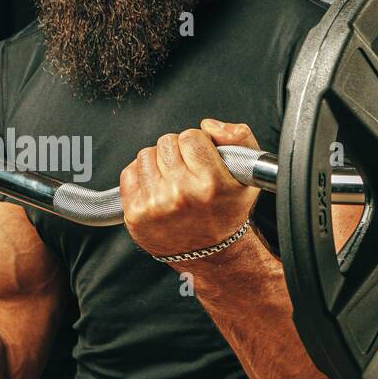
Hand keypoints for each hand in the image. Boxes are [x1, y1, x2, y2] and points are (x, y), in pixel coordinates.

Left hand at [119, 119, 260, 260]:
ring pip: (146, 155)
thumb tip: (208, 126)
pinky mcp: (136, 214)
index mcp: (211, 183)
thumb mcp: (248, 175)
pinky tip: (157, 189)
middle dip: (177, 152)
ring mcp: (156, 205)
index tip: (201, 159)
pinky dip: (141, 176)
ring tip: (172, 181)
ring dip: (158, 163)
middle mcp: (182, 194)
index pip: (191, 136)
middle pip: (166, 142)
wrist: (211, 252)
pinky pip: (129, 173)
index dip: (197, 144)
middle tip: (187, 171)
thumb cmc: (227, 212)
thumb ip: (238, 138)